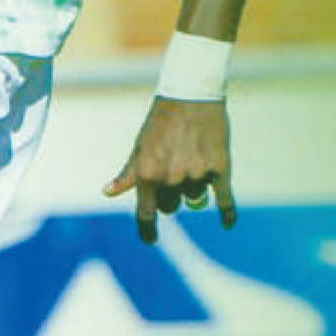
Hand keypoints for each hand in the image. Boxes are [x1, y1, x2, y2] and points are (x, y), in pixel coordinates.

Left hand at [103, 97, 235, 243]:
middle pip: (170, 206)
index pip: (146, 214)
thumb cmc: (160, 122)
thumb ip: (128, 174)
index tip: (150, 240)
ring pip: (193, 198)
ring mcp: (197, 175)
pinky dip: (227, 214)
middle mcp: (172, 178)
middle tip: (170, 169)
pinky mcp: (220, 170)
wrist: (190, 95)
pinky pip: (225, 201)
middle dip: (168, 195)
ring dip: (190, 187)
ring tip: (189, 157)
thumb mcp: (140, 146)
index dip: (147, 231)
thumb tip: (108, 192)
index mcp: (148, 173)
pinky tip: (227, 223)